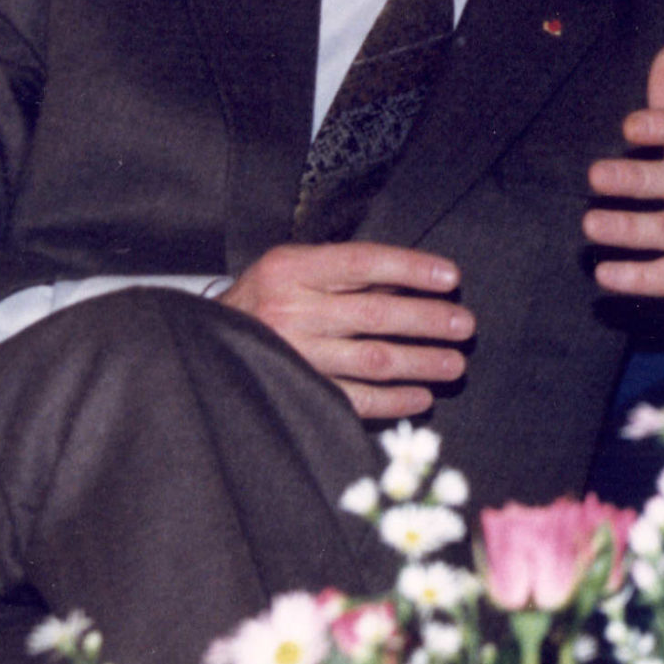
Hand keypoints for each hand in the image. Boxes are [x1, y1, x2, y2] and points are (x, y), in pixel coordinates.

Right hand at [220, 242, 471, 419]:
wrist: (198, 341)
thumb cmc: (263, 299)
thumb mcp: (294, 269)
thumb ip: (345, 274)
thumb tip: (412, 284)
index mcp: (292, 269)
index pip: (363, 262)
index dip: (411, 268)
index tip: (451, 277)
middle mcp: (290, 310)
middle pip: (376, 314)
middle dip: (428, 320)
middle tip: (465, 325)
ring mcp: (292, 354)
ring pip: (372, 360)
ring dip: (421, 363)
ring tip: (454, 364)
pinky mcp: (293, 391)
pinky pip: (353, 400)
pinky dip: (392, 401)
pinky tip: (421, 398)